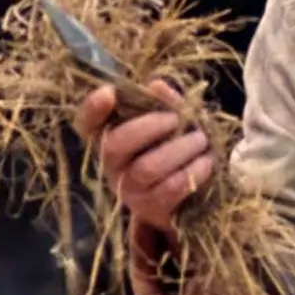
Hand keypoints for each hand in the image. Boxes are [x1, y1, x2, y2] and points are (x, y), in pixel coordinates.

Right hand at [74, 80, 214, 235]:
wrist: (188, 195)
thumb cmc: (173, 148)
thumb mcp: (170, 122)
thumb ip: (163, 103)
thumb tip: (157, 86)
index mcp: (111, 138)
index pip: (88, 125)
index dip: (93, 110)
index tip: (109, 93)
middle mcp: (112, 166)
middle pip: (116, 145)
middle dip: (150, 126)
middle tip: (177, 119)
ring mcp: (129, 190)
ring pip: (147, 168)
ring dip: (179, 149)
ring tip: (200, 140)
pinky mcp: (151, 208)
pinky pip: (170, 188)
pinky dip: (192, 171)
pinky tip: (206, 161)